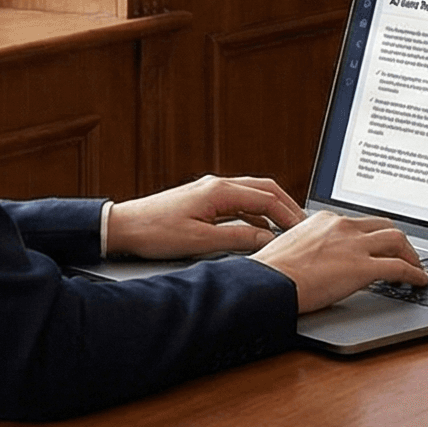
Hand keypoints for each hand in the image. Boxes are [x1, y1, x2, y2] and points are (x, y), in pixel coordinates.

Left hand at [106, 174, 303, 258]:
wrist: (124, 227)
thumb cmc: (156, 232)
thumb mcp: (201, 242)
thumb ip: (238, 240)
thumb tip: (267, 240)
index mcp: (219, 191)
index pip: (267, 198)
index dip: (288, 214)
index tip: (302, 230)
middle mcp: (217, 184)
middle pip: (264, 189)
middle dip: (286, 205)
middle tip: (302, 224)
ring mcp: (210, 190)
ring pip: (252, 193)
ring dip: (271, 208)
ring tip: (285, 227)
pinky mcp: (203, 199)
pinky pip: (238, 202)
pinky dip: (255, 213)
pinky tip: (258, 229)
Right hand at [253, 213, 427, 311]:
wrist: (266, 284)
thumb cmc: (269, 273)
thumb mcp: (291, 248)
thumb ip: (311, 248)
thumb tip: (319, 261)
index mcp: (325, 220)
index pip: (360, 222)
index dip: (375, 234)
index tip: (380, 244)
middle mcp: (343, 226)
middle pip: (385, 226)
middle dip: (399, 240)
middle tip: (406, 253)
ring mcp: (354, 245)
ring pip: (397, 240)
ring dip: (411, 254)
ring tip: (416, 267)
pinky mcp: (362, 267)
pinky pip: (399, 267)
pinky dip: (415, 273)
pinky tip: (420, 281)